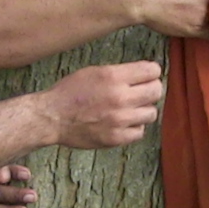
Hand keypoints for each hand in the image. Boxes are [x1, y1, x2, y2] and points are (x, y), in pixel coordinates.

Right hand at [41, 60, 164, 148]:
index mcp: (113, 76)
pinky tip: (124, 122)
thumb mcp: (93, 72)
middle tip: (143, 92)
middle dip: (151, 89)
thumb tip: (143, 74)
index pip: (152, 70)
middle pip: (156, 91)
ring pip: (151, 113)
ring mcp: (119, 119)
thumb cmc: (69, 93)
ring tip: (131, 109)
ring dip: (143, 110)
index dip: (152, 72)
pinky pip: (140, 131)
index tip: (149, 75)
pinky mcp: (116, 137)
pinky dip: (134, 127)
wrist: (52, 117)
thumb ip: (119, 73)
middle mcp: (119, 97)